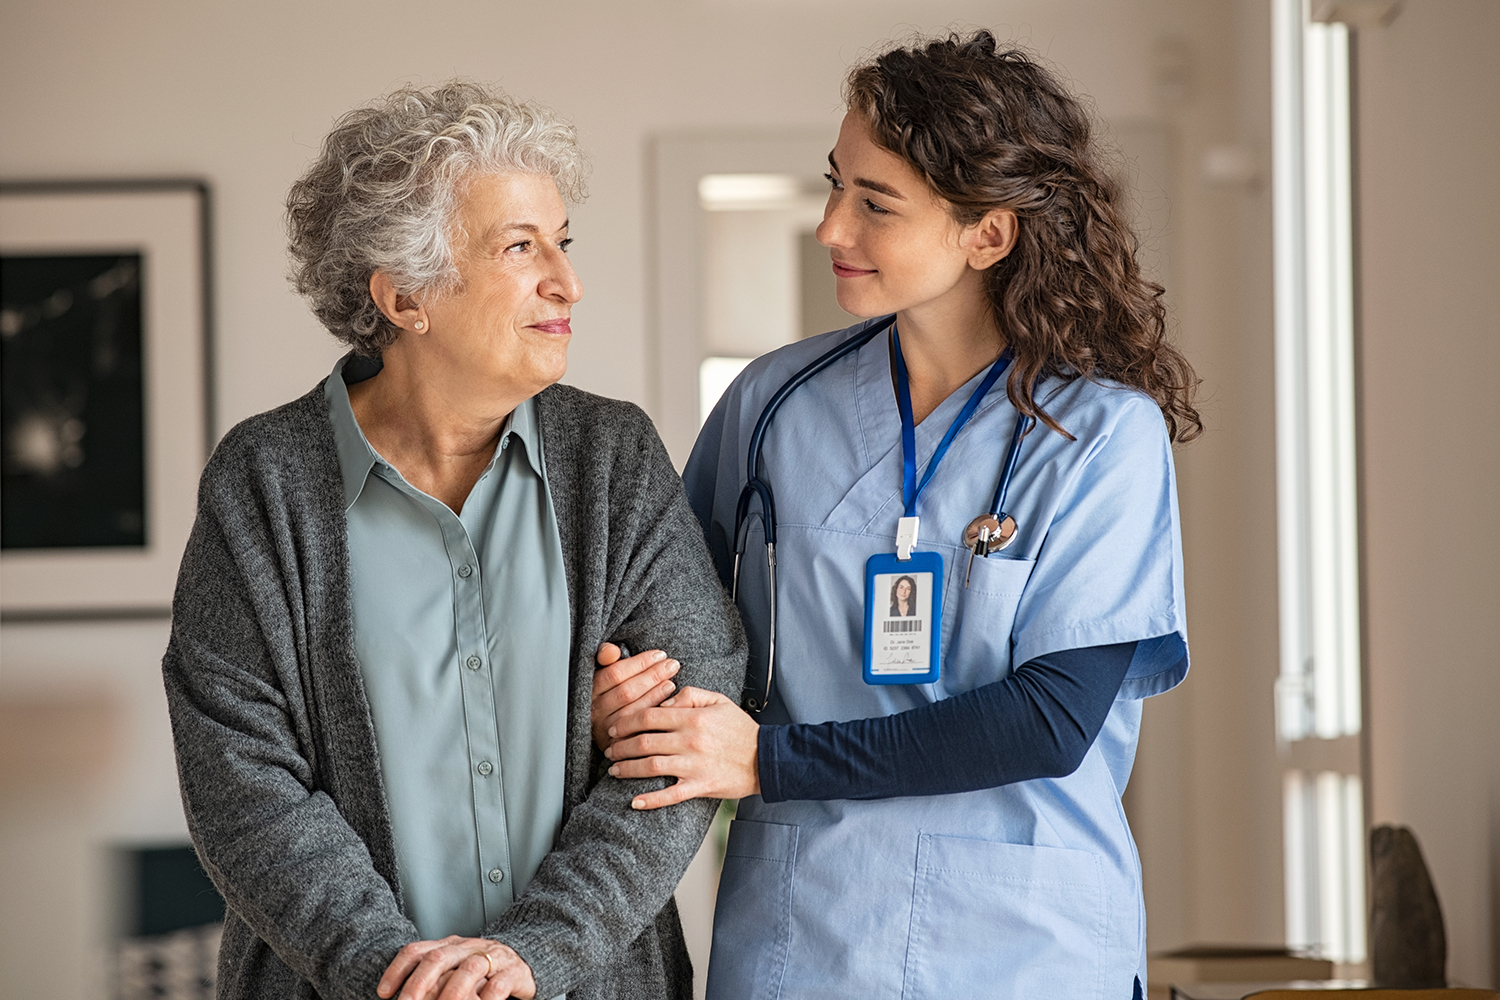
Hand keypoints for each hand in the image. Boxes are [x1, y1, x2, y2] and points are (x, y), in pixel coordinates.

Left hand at [377, 936, 535, 999]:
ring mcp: (491, 958)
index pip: (417, 951)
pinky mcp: (513, 972)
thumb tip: (401, 997)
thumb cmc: (482, 971)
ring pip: (469, 969)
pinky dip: (486, 999)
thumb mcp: (453, 969)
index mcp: (449, 946)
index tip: (383, 993)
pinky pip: (498, 984)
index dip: (397, 970)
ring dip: (452, 992)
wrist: (525, 960)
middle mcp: (468, 948)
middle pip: (439, 958)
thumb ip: (431, 980)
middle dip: (418, 983)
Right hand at [592, 643, 679, 750]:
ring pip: (632, 711)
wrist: (606, 728)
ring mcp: (605, 729)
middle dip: (652, 676)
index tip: (659, 655)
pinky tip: (668, 705)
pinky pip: (638, 730)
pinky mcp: (616, 745)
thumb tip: (612, 651)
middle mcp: (594, 710)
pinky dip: (653, 715)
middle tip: (672, 665)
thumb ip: (605, 657)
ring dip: (655, 695)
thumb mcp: (604, 672)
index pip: (614, 674)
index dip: (639, 663)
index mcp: (590, 690)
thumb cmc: (610, 692)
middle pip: (626, 692)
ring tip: (671, 683)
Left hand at [604, 686, 760, 808]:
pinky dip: (650, 800)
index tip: (615, 727)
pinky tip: (634, 801)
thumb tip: (663, 702)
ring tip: (614, 770)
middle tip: (609, 750)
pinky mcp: (700, 786)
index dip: (626, 721)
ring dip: (628, 769)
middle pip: (644, 742)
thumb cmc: (741, 729)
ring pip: (650, 767)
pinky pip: (670, 796)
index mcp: (693, 718)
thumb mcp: (719, 701)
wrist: (767, 758)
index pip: (649, 716)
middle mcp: (690, 741)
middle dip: (620, 746)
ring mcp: (694, 766)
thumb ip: (690, 695)